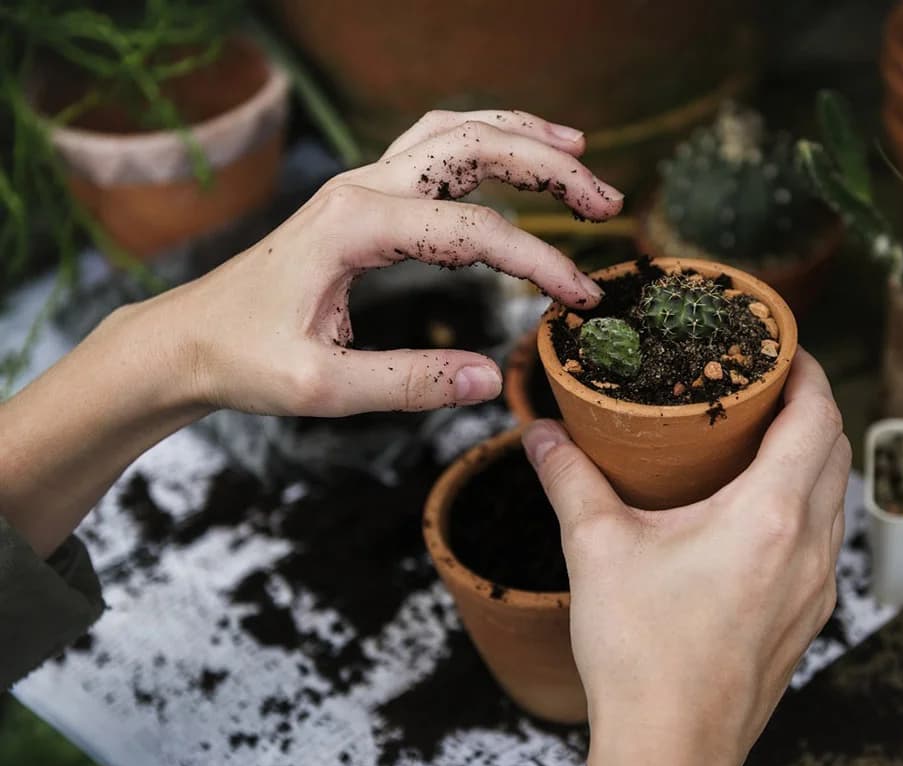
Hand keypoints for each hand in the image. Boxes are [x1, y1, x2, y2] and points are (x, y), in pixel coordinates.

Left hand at [0, 109, 622, 554]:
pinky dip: (484, 142)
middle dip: (549, 167)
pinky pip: (433, 149)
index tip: (581, 299)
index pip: (473, 231)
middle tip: (606, 202)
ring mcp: (360, 185)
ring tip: (580, 154)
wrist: (188, 338)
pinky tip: (515, 156)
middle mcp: (361, 188)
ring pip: (454, 133)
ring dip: (521, 138)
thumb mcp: (322, 388)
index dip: (539, 262)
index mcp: (354, 226)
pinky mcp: (362, 198)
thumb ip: (408, 383)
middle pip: (473, 148)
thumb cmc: (244, 360)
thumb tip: (490, 380)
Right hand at [522, 349, 850, 765]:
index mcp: (770, 516)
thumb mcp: (596, 550)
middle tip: (764, 385)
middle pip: (836, 450)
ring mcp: (816, 588)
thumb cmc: (641, 656)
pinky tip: (757, 512)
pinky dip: (805, 504)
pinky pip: (824, 539)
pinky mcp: (808, 618)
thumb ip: (569, 479)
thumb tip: (541, 433)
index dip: (808, 370)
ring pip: (835, 497)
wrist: (671, 749)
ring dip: (811, 456)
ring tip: (759, 440)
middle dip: (810, 406)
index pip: (818, 416)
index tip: (782, 347)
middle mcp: (809, 547)